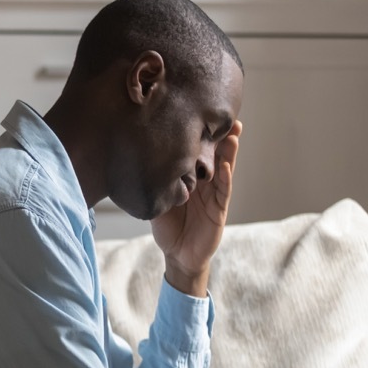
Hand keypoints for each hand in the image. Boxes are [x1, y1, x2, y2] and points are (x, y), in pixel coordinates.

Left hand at [151, 120, 241, 295]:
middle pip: (215, 155)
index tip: (199, 113)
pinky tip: (226, 164)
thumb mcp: (157, 199)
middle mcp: (205, 182)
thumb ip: (155, 181)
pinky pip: (223, 190)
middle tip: (225, 115)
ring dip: (229, 151)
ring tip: (232, 132)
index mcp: (190, 177)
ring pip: (224, 168)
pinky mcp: (219, 209)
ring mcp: (214, 194)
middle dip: (221, 135)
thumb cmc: (167, 226)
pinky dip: (224, 177)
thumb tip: (135, 161)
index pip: (196, 152)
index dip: (200, 134)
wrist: (177, 254)